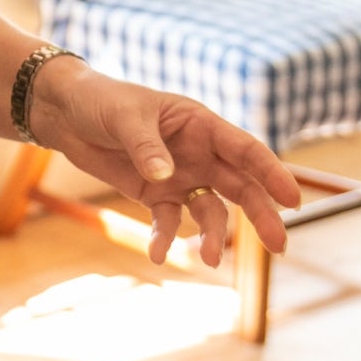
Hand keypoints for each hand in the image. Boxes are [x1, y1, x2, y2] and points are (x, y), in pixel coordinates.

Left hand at [31, 61, 304, 266]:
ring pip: (211, 210)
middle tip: (279, 247)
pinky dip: (166, 237)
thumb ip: (146, 146)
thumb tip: (166, 176)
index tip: (293, 200)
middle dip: (262, 215)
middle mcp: (199, 153)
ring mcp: (181, 176)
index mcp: (201, 124)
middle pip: (241, 186)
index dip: (272, 173)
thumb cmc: (101, 101)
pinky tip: (157, 254)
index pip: (246, 150)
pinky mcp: (156, 194)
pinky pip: (170, 220)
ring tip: (211, 260)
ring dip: (215, 235)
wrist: (66, 114)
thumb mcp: (124, 118)